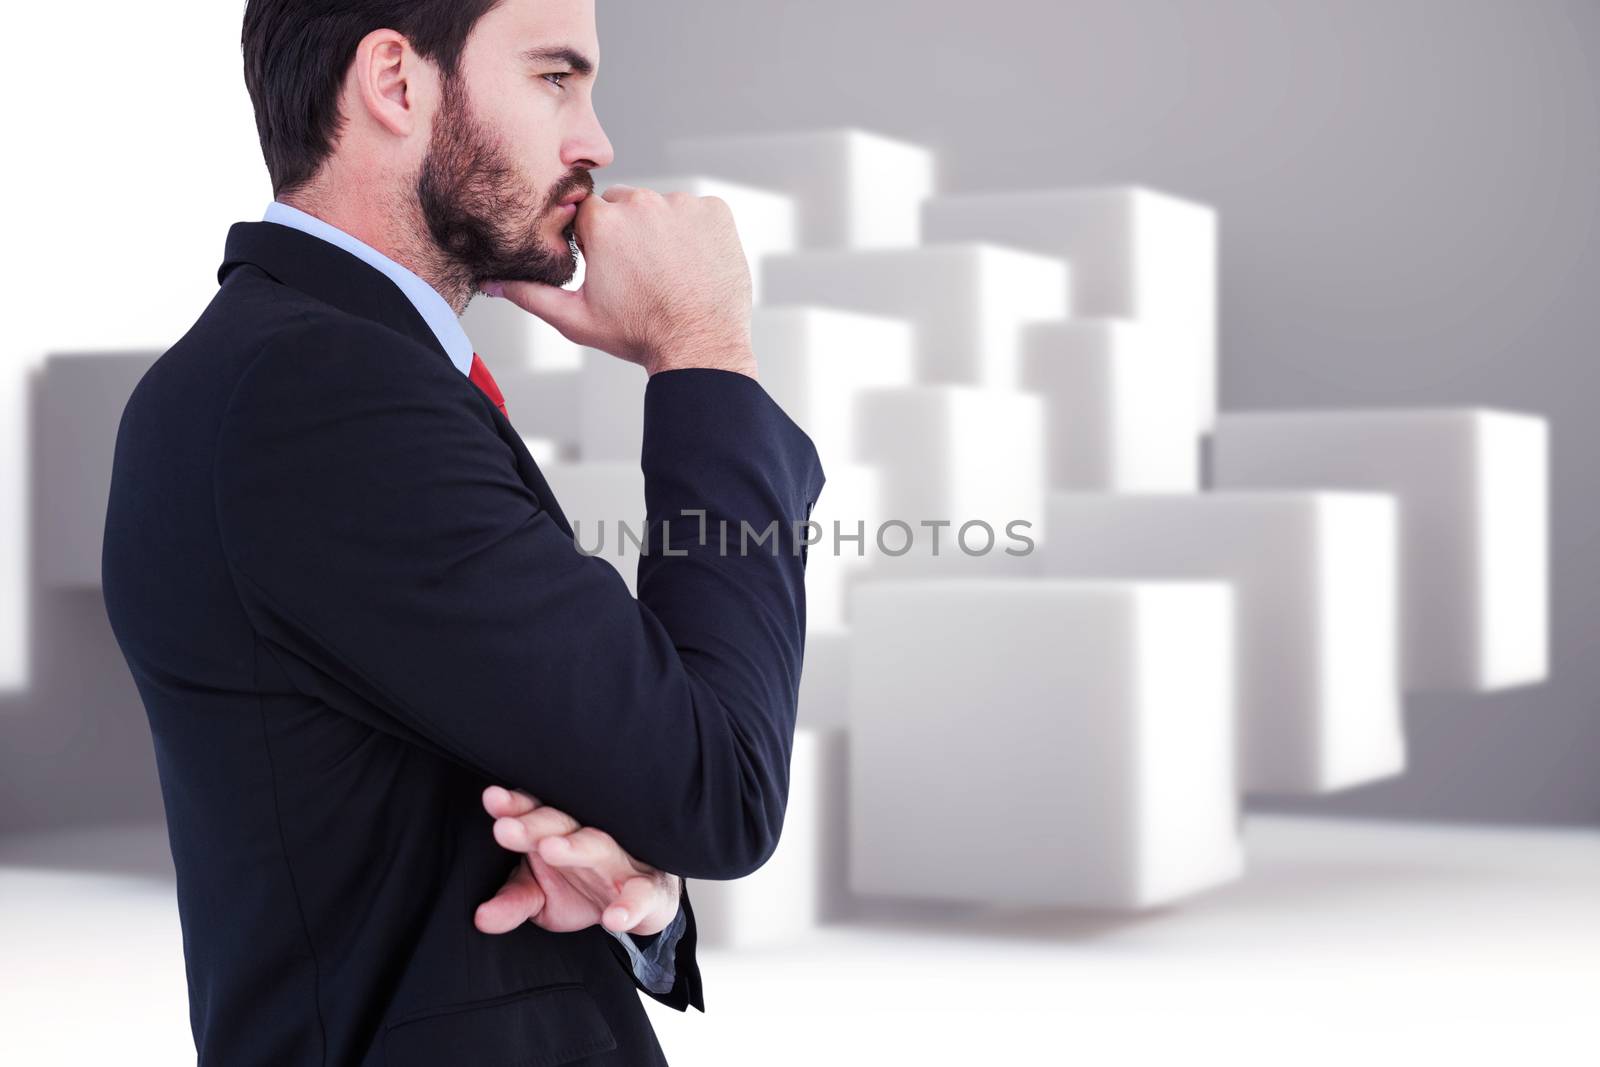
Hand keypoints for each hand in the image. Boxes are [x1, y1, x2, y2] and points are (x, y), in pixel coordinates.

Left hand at [473, 785, 682, 938]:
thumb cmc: (584, 886)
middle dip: (534, 824)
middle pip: (561, 822)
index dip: (514, 806)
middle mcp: (589, 837)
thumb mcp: (542, 896)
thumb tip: (480, 918)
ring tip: (550, 849)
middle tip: (507, 828)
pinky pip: (641, 895)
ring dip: (576, 848)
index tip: (492, 800)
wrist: (641, 900)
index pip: (533, 811)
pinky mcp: (648, 890)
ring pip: (599, 847)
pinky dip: (630, 906)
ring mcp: (621, 861)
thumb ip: (513, 902)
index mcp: (558, 831)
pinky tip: (614, 918)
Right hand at [486, 184, 755, 377]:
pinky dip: (695, 232)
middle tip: (638, 273)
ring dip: (660, 231)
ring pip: (660, 207)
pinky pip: (697, 212)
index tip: (607, 266)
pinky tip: (692, 264)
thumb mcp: (575, 318)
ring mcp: (682, 205)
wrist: (699, 346)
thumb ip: (529, 294)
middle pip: (623, 204)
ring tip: (667, 272)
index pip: (586, 212)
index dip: (594, 240)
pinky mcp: (715, 211)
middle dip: (626, 231)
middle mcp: (641, 203)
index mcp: (602, 222)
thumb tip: (491, 283)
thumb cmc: (638, 335)